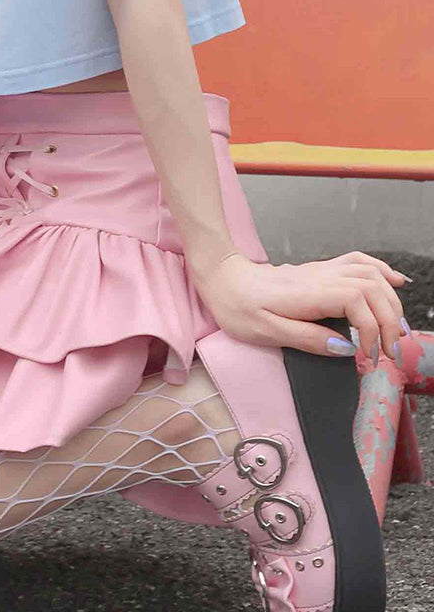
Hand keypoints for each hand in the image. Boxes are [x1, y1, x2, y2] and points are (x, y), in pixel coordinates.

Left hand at [192, 250, 411, 360]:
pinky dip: (381, 270)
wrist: (221, 278)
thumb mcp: (264, 331)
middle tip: (388, 350)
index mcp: (306, 294)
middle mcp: (319, 278)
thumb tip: (345, 348)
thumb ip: (306, 338)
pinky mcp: (319, 271)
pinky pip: (357, 262)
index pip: (356, 301)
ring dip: (390, 300)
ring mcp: (321, 271)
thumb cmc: (237, 306)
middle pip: (372, 287)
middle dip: (390, 320)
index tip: (367, 355)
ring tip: (395, 329)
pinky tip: (394, 281)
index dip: (371, 328)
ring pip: (370, 274)